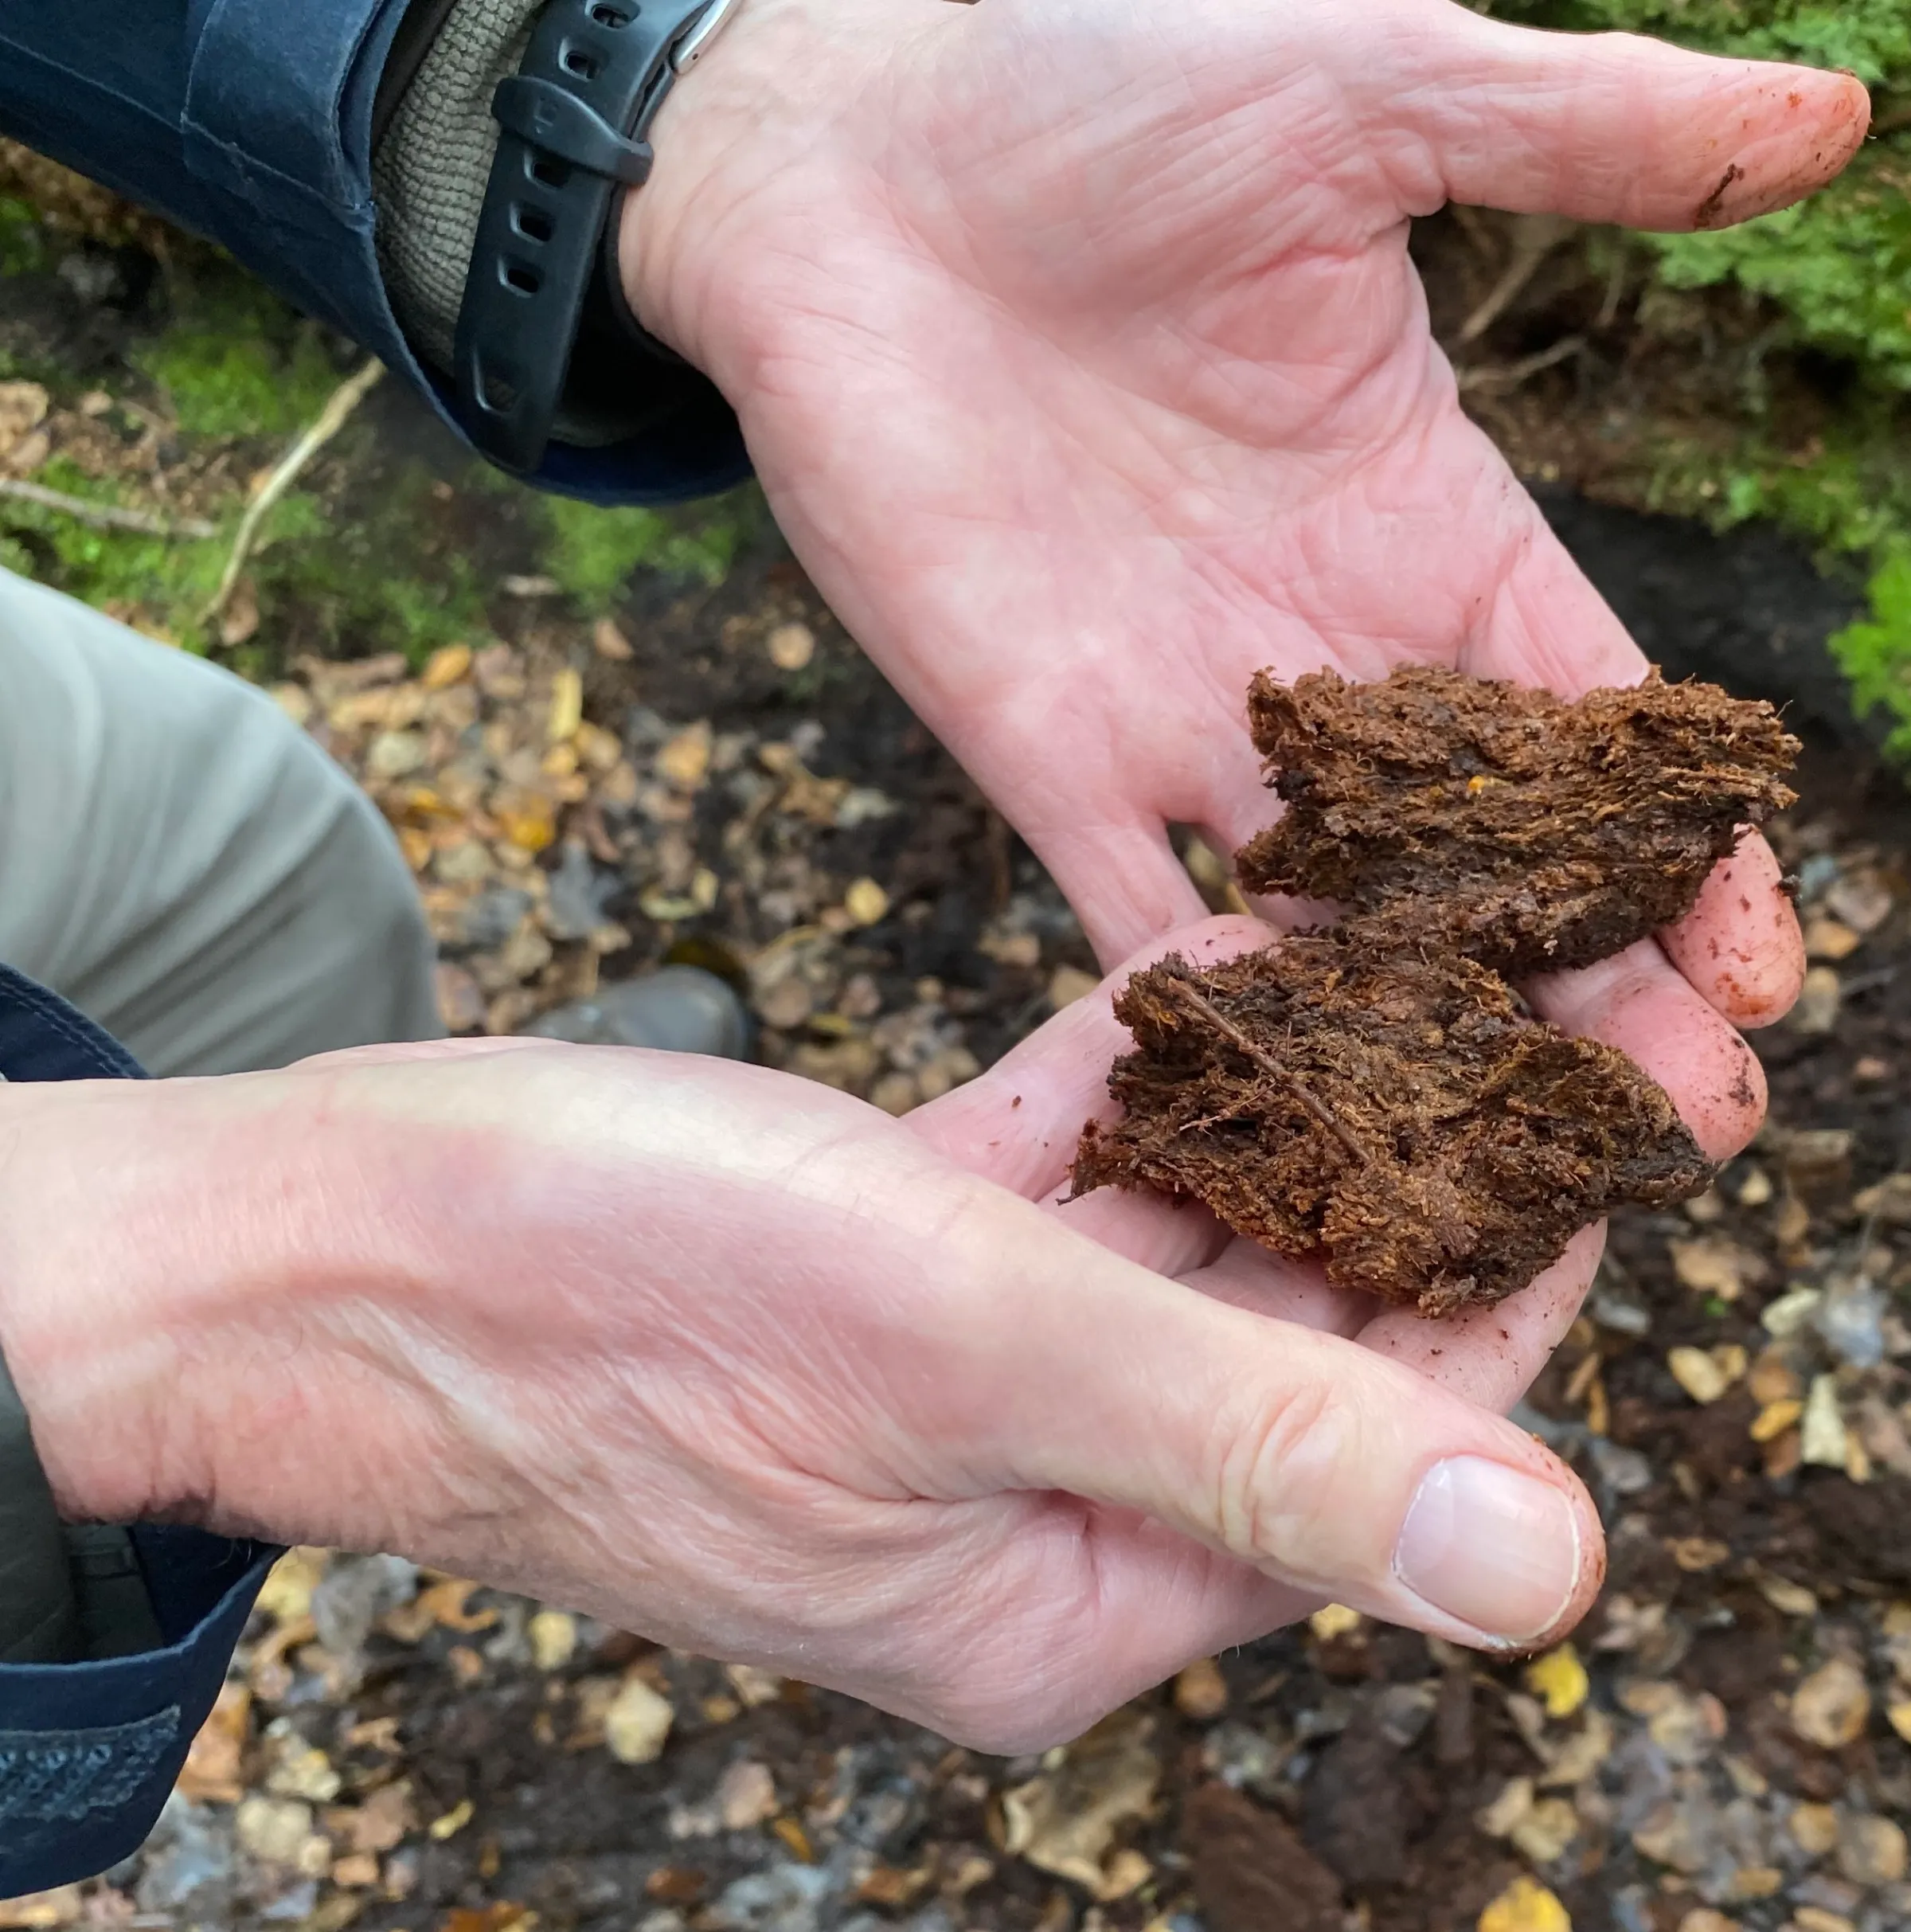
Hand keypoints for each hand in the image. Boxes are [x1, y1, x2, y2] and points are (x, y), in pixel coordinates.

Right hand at [0, 921, 1625, 1750]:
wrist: (328, 1246)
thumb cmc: (607, 1299)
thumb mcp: (964, 1347)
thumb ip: (1256, 1436)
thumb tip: (1560, 1573)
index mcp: (1073, 1593)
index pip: (1371, 1454)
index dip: (1496, 1287)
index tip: (1578, 1115)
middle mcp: (1027, 1510)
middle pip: (1277, 1336)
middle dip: (1386, 1169)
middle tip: (1496, 998)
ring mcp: (949, 1388)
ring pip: (1167, 1238)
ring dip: (1261, 1108)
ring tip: (1382, 957)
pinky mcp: (878, 1275)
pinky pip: (1051, 1175)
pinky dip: (1124, 1080)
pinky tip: (1208, 965)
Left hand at [622, 0, 1863, 1117]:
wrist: (847, 164)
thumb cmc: (1093, 90)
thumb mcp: (1363, 91)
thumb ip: (1575, 137)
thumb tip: (1831, 123)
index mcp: (1422, 522)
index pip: (1592, 717)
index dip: (1687, 844)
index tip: (1761, 960)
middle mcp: (1319, 654)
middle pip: (1488, 864)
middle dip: (1590, 991)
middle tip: (1687, 1127)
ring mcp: (1179, 724)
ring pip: (1333, 925)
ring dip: (1425, 1045)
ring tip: (1520, 1182)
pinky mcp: (1040, 759)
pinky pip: (1136, 922)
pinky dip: (1208, 1023)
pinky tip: (1285, 1131)